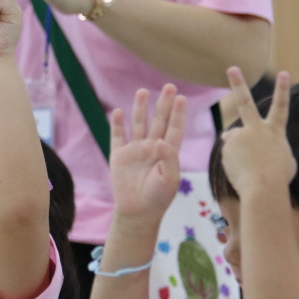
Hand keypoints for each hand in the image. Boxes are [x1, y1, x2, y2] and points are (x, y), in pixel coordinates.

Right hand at [109, 85, 187, 220]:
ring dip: (141, 108)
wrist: (138, 212)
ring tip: (143, 91)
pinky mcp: (119, 156)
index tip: (181, 98)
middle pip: (159, 121)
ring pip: (139, 124)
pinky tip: (119, 111)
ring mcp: (135, 151)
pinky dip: (117, 124)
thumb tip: (160, 140)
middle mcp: (152, 148)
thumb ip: (168, 158)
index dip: (178, 114)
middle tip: (169, 86)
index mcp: (168, 153)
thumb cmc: (158, 198)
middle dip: (163, 104)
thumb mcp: (170, 179)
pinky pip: (117, 137)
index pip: (175, 128)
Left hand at [219, 68, 293, 195]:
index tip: (284, 73)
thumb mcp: (284, 161)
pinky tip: (240, 171)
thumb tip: (253, 146)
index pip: (281, 107)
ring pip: (234, 139)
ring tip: (247, 167)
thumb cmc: (278, 178)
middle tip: (232, 68)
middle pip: (245, 101)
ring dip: (238, 151)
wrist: (264, 187)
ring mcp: (241, 135)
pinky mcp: (228, 146)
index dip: (283, 90)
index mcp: (275, 131)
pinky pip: (228, 153)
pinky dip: (233, 163)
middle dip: (238, 83)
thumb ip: (271, 148)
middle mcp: (256, 128)